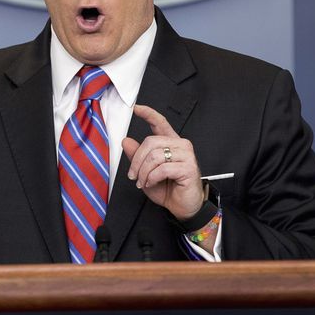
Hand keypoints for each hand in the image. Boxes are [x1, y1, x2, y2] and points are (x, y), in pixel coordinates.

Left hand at [122, 104, 204, 219]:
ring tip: (143, 182)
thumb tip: (126, 141)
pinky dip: (152, 178)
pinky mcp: (189, 167)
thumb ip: (137, 156)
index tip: (136, 108)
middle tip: (133, 176)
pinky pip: (162, 168)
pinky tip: (151, 183)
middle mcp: (180, 145)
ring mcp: (187, 155)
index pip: (160, 122)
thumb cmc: (168, 189)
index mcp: (171, 143)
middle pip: (150, 142)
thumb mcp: (146, 172)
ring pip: (155, 156)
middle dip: (136, 160)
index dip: (148, 114)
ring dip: (144, 172)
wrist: (183, 206)